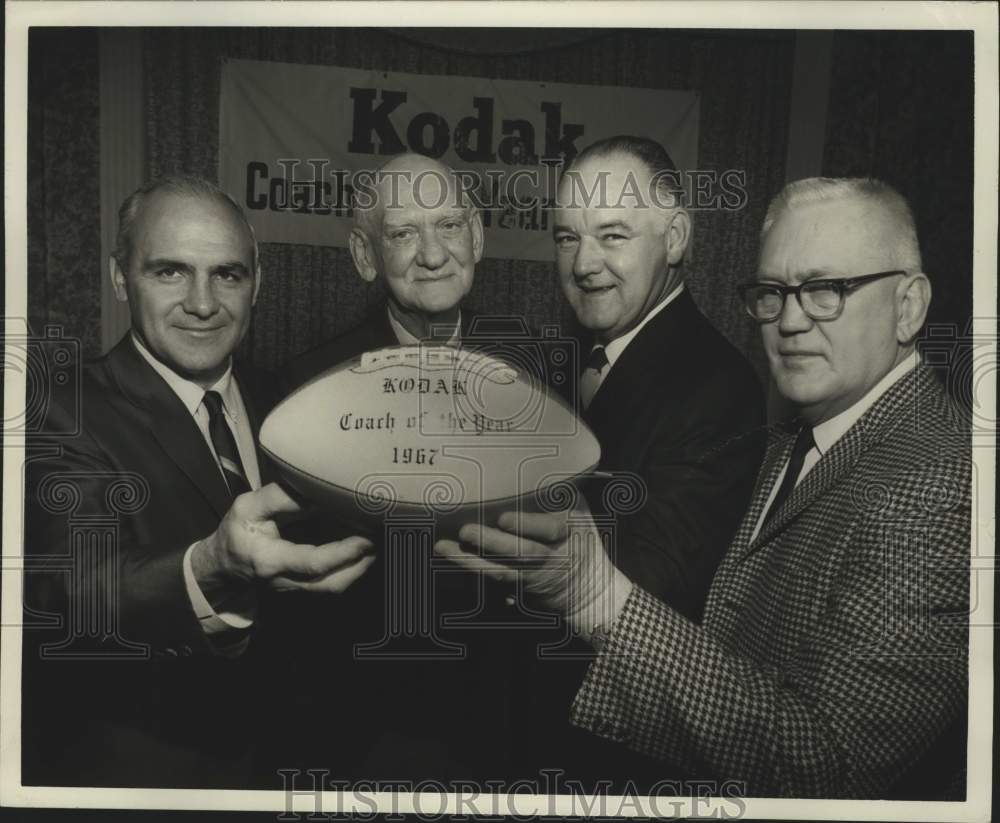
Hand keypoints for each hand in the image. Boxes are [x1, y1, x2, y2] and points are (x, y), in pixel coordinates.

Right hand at [192, 483, 375, 594]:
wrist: (222, 568)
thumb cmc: (237, 533)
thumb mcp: (248, 508)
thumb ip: (280, 497)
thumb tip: (316, 487)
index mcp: (270, 561)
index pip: (312, 563)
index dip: (342, 552)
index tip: (365, 537)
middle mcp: (287, 582)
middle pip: (332, 584)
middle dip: (361, 562)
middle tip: (382, 535)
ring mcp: (298, 590)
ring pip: (337, 587)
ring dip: (362, 564)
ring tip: (379, 538)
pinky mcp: (305, 588)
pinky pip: (335, 582)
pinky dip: (354, 565)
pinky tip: (365, 544)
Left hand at [434, 506, 632, 644]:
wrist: (589, 586)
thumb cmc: (579, 535)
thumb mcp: (578, 510)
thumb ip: (557, 491)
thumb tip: (524, 457)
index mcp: (569, 531)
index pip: (550, 529)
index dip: (527, 525)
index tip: (503, 519)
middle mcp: (552, 556)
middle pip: (522, 552)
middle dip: (492, 543)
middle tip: (465, 531)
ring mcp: (534, 574)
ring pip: (502, 570)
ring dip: (471, 559)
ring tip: (445, 547)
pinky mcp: (519, 586)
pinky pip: (493, 580)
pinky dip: (469, 568)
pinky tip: (448, 556)